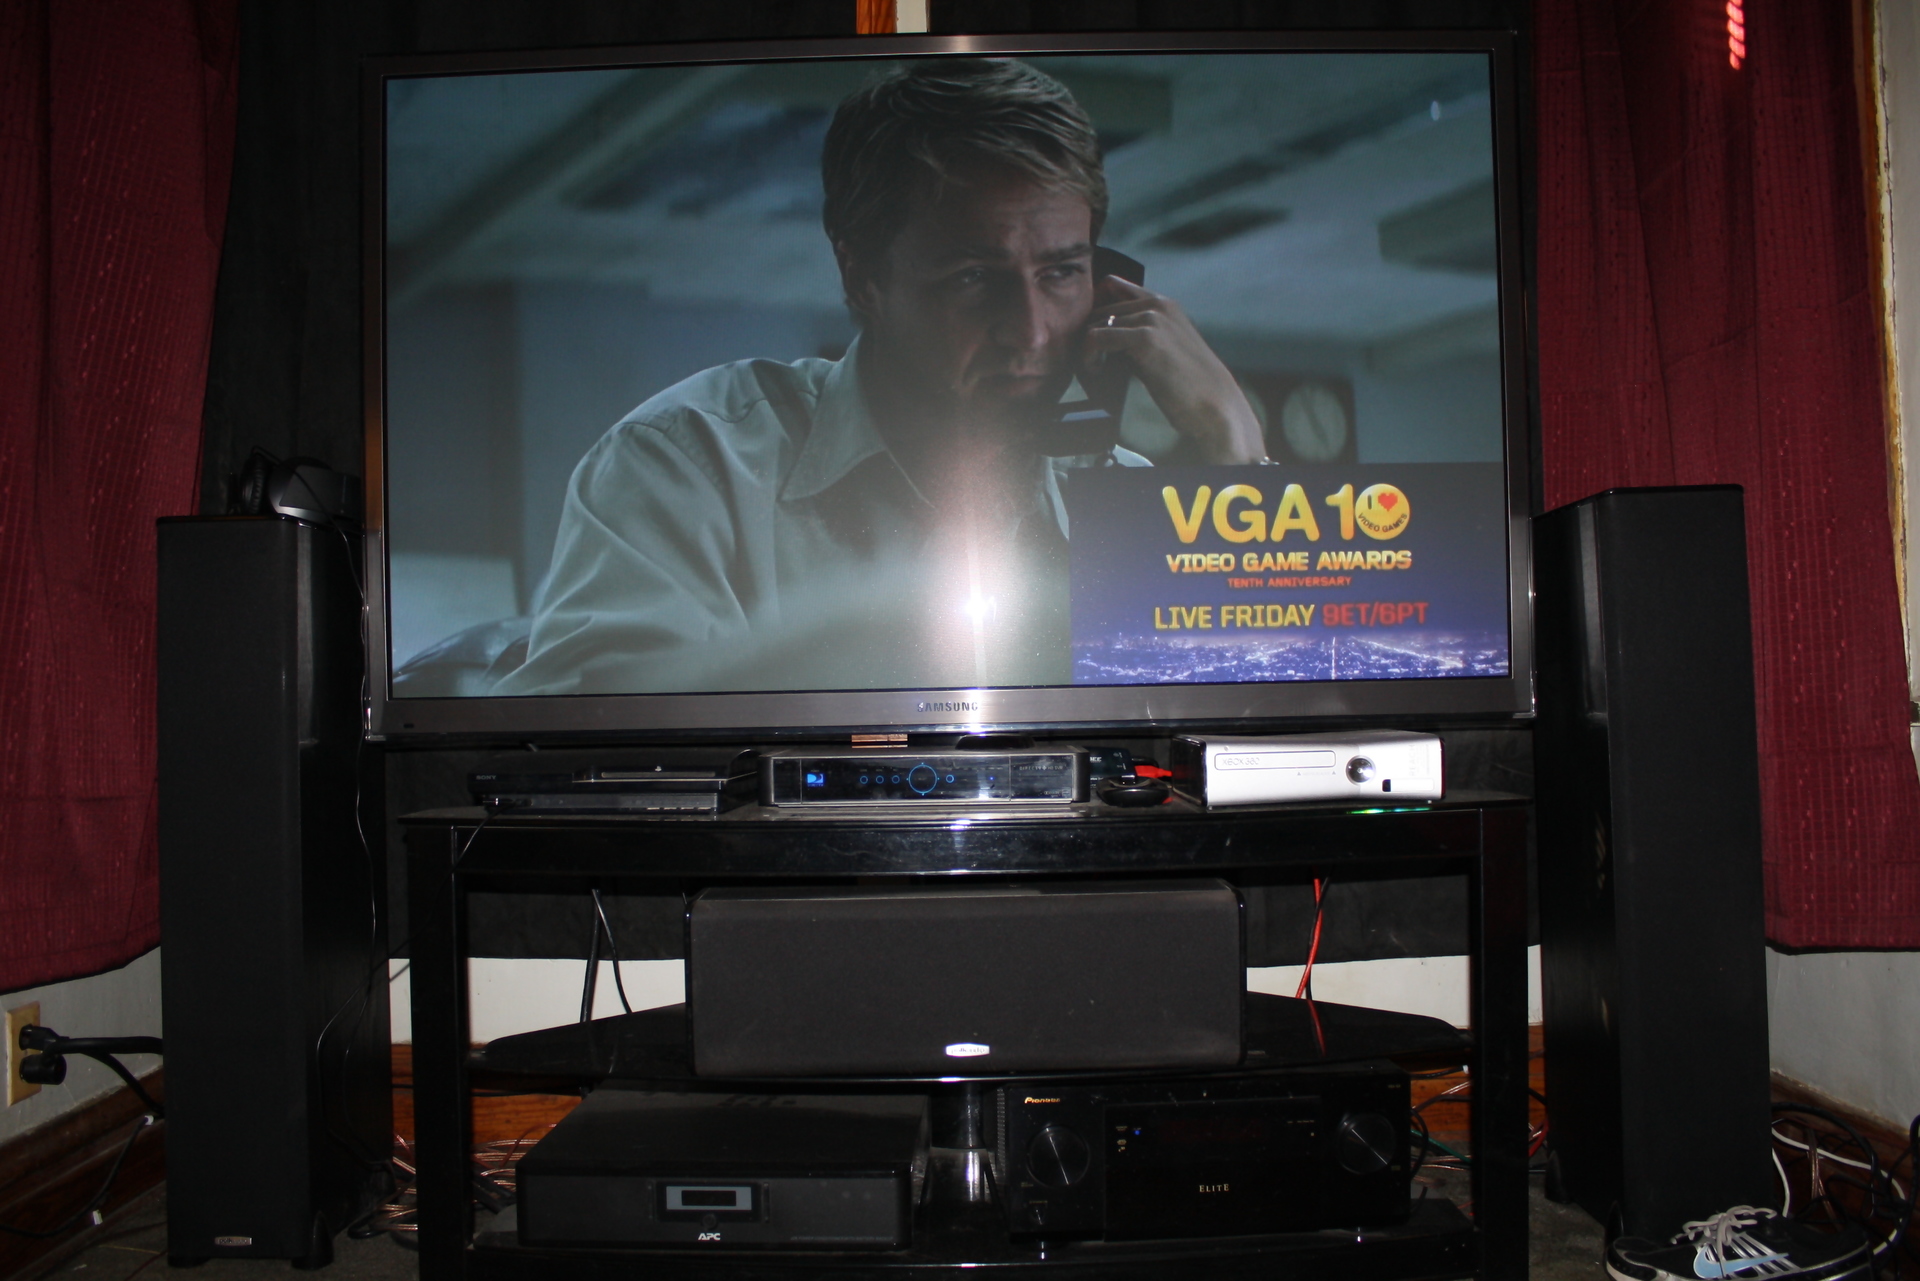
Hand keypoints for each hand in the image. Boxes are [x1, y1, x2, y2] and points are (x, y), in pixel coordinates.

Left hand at [1082, 275, 1266, 464]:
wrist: (1214, 404)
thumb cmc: (1191, 384)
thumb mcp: (1167, 346)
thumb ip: (1142, 333)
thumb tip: (1105, 335)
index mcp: (1164, 304)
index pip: (1112, 285)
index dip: (1094, 308)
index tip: (1091, 335)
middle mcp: (1158, 305)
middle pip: (1100, 307)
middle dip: (1089, 332)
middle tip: (1091, 357)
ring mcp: (1152, 319)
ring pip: (1096, 323)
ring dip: (1088, 347)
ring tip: (1095, 367)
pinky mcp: (1145, 339)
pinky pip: (1097, 338)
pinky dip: (1089, 356)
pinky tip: (1096, 370)